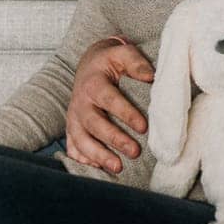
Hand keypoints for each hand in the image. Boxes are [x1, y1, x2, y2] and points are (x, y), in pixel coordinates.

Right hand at [64, 36, 153, 174]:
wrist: (90, 66)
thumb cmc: (110, 62)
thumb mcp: (122, 53)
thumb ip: (135, 62)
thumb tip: (150, 76)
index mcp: (93, 83)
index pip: (109, 100)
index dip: (125, 114)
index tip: (143, 127)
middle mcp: (80, 103)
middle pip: (94, 124)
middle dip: (114, 139)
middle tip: (135, 152)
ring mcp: (74, 119)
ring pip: (81, 140)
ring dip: (98, 155)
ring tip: (118, 168)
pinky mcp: (72, 129)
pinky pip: (73, 148)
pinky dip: (83, 161)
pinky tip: (100, 170)